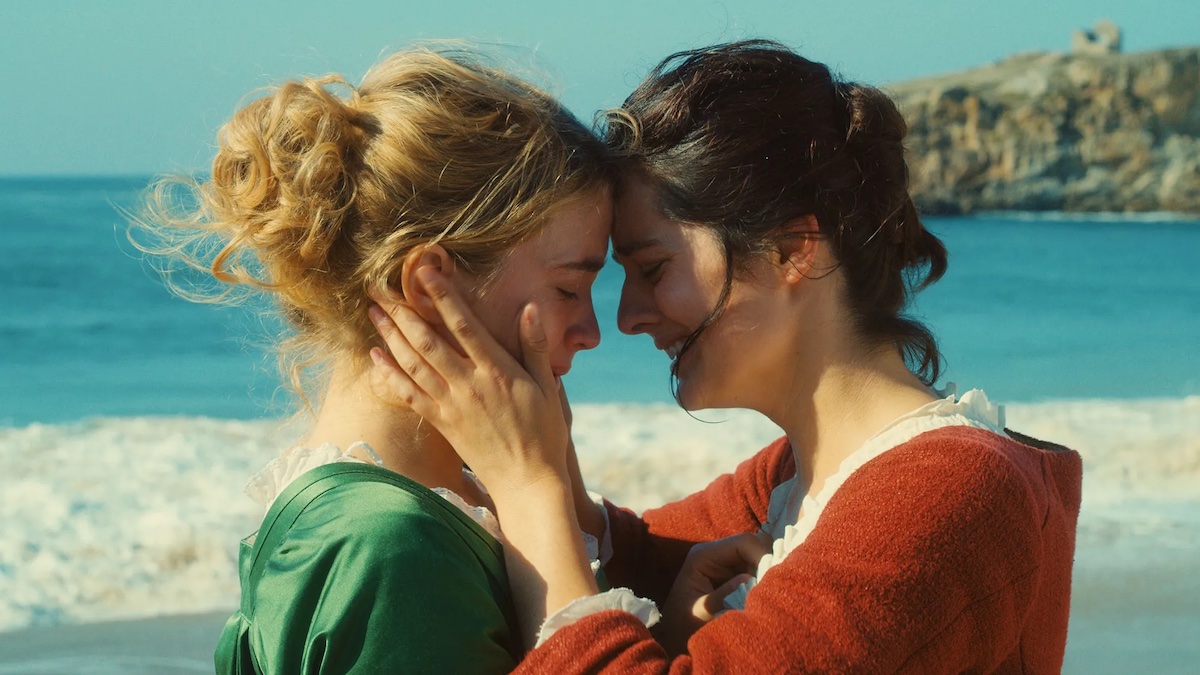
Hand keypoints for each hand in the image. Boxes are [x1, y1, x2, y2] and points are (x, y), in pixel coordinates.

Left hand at [366, 267, 569, 494]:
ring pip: (413, 364)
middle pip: (428, 341)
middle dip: (403, 311)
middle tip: (381, 287)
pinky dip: (389, 374)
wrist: (527, 480)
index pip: (465, 326)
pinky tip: (375, 356)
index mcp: (497, 371)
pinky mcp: (442, 423)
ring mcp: (452, 405)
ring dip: (391, 336)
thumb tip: (530, 309)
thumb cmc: (543, 432)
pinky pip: (409, 395)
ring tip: (374, 312)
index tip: (425, 273)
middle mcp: (469, 385)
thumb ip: (536, 347)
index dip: (444, 297)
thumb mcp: (548, 387)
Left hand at [657, 532, 770, 655]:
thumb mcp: (702, 613)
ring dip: (767, 572)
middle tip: (772, 588)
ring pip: (759, 557)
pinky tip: (763, 596)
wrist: (674, 637)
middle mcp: (717, 554)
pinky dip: (764, 580)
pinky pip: (757, 570)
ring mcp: (727, 564)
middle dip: (767, 563)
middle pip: (755, 546)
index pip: (743, 542)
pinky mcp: (735, 575)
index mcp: (704, 555)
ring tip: (768, 594)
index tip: (772, 579)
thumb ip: (724, 595)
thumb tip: (749, 578)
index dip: (762, 555)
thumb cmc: (683, 626)